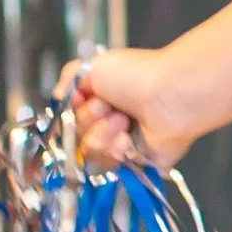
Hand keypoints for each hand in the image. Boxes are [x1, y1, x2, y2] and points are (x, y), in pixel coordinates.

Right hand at [55, 46, 210, 169]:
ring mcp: (127, 142)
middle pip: (78, 135)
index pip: (72, 115)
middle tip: (107, 107)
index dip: (71, 110)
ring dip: (101, 134)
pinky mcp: (139, 161)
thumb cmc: (136, 75)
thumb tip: (61, 96)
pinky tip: (127, 138)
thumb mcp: (93, 65)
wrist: (170, 94)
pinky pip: (113, 166)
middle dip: (87, 120)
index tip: (80, 98)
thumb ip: (69, 79)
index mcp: (104, 97)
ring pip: (91, 152)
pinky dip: (116, 150)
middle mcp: (114, 119)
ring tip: (122, 120)